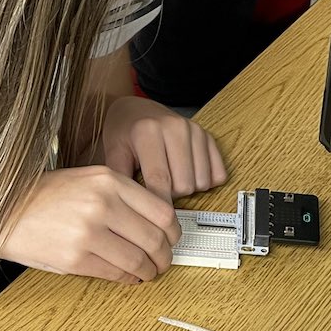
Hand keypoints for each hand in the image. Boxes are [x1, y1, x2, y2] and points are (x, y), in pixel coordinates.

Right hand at [0, 166, 180, 283]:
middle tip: (163, 261)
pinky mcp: (75, 258)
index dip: (174, 232)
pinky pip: (116, 273)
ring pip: (138, 260)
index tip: (172, 239)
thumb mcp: (88, 180)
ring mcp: (88, 232)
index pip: (162, 211)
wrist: (2, 211)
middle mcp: (101, 204)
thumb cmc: (47, 196)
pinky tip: (129, 276)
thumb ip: (123, 196)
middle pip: (155, 238)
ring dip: (149, 271)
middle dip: (164, 256)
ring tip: (147, 272)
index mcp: (108, 180)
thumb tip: (159, 224)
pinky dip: (129, 278)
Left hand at [101, 96, 227, 200]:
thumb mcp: (113, 153)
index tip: (156, 220)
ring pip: (201, 182)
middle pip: (184, 186)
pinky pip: (218, 174)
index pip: (159, 179)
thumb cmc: (124, 133)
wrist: (136, 109)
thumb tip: (130, 210)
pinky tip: (188, 173)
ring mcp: (195, 131)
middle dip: (172, 195)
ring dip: (188, 188)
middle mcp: (175, 127)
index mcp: (148, 131)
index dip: (159, 205)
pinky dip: (205, 181)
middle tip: (158, 186)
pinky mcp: (208, 136)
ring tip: (171, 178)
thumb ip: (120, 181)